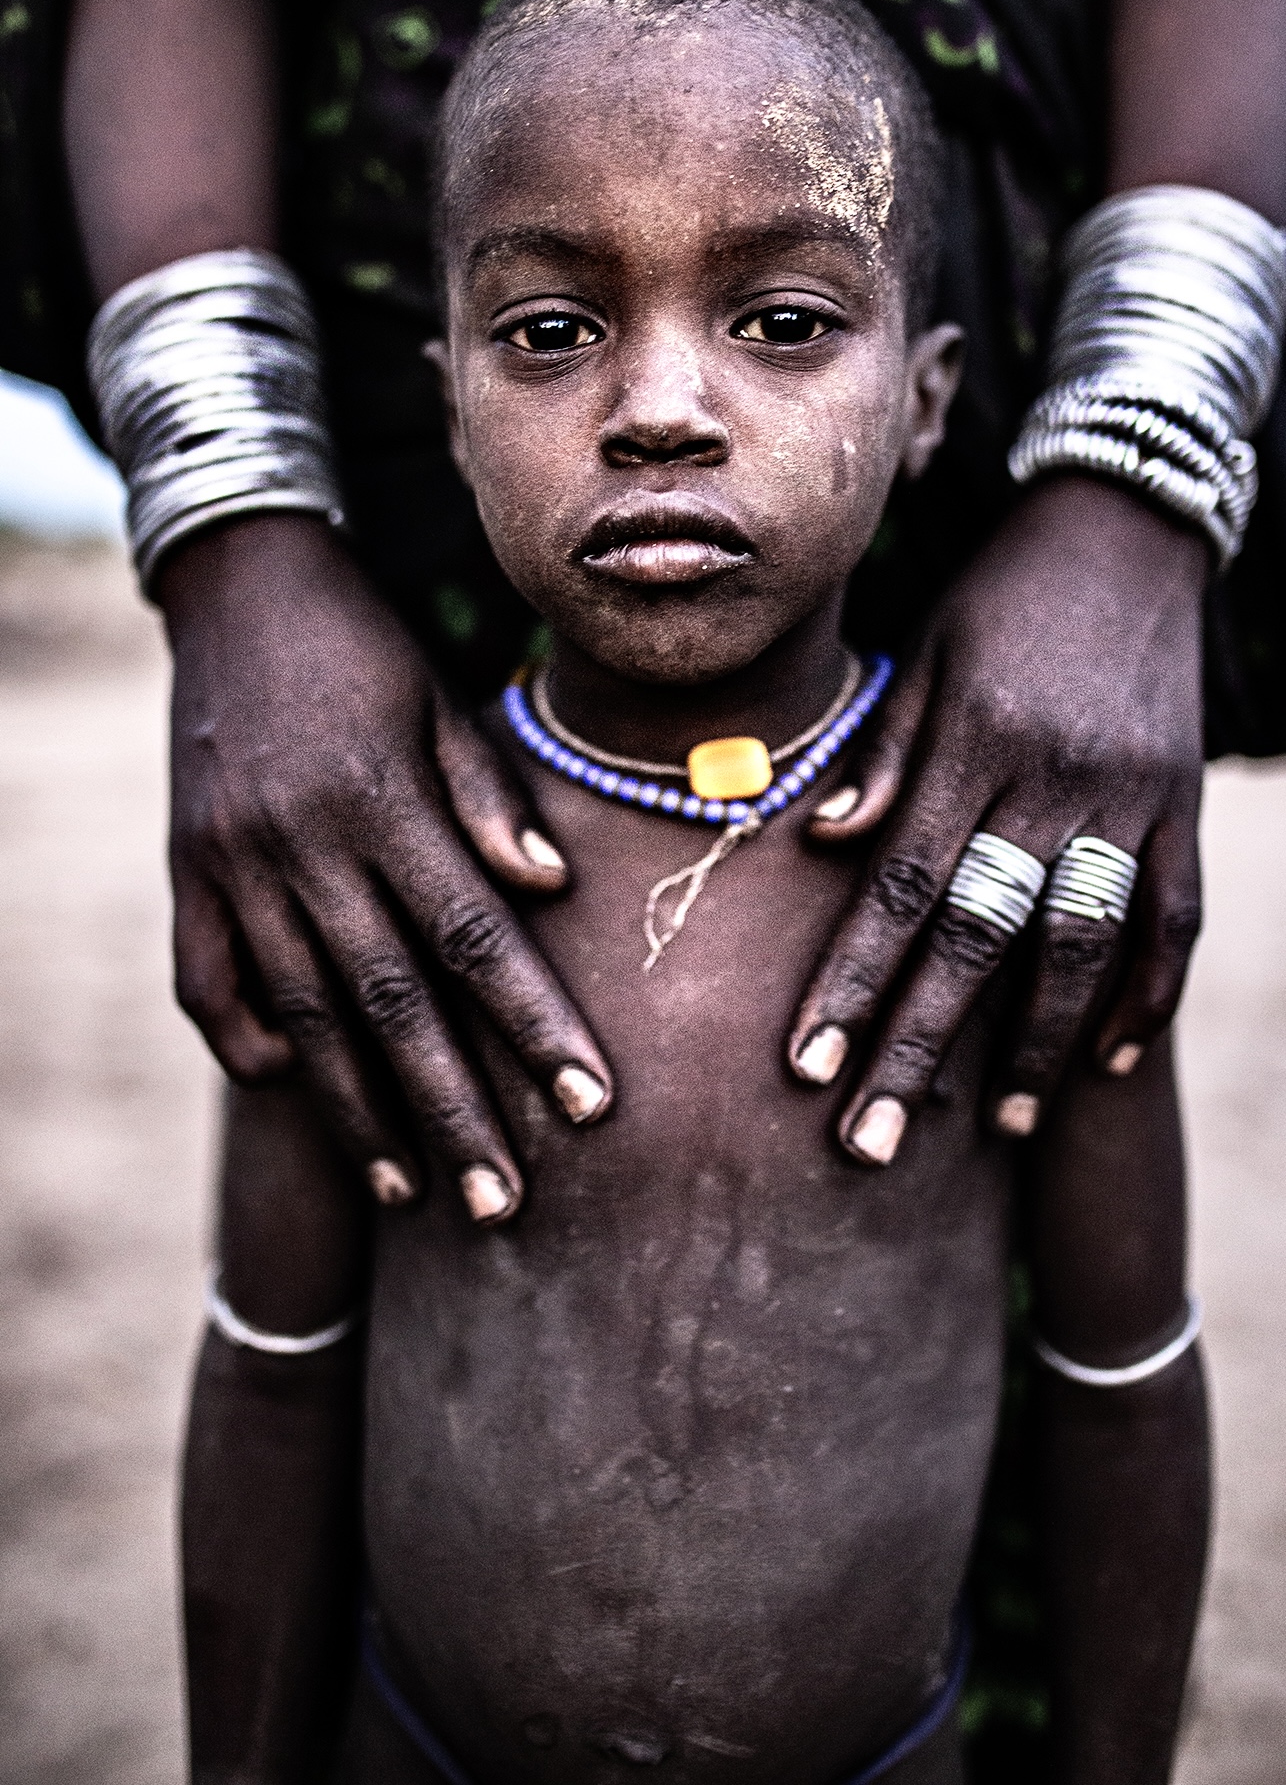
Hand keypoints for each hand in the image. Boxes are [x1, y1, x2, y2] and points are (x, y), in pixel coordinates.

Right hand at [160, 513, 612, 1221]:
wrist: (235, 587)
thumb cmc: (364, 647)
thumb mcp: (442, 698)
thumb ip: (492, 799)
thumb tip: (552, 890)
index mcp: (382, 801)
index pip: (474, 938)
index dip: (534, 1025)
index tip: (591, 1104)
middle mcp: (303, 847)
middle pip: (390, 1003)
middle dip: (454, 1110)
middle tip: (504, 1207)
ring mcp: (232, 867)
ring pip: (302, 1014)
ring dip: (358, 1110)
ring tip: (413, 1190)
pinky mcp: (186, 874)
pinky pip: (209, 986)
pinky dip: (252, 1045)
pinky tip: (298, 1094)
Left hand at [788, 475, 1207, 1159]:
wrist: (1128, 529)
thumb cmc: (1002, 598)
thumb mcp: (926, 657)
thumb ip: (882, 758)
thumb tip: (827, 845)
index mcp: (971, 744)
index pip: (899, 887)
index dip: (850, 981)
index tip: (805, 1066)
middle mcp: (1051, 780)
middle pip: (977, 936)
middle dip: (918, 1046)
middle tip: (870, 1142)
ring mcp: (1129, 796)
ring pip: (1079, 941)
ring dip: (1035, 1040)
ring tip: (995, 1125)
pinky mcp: (1184, 802)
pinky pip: (1175, 914)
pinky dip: (1148, 992)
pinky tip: (1112, 1059)